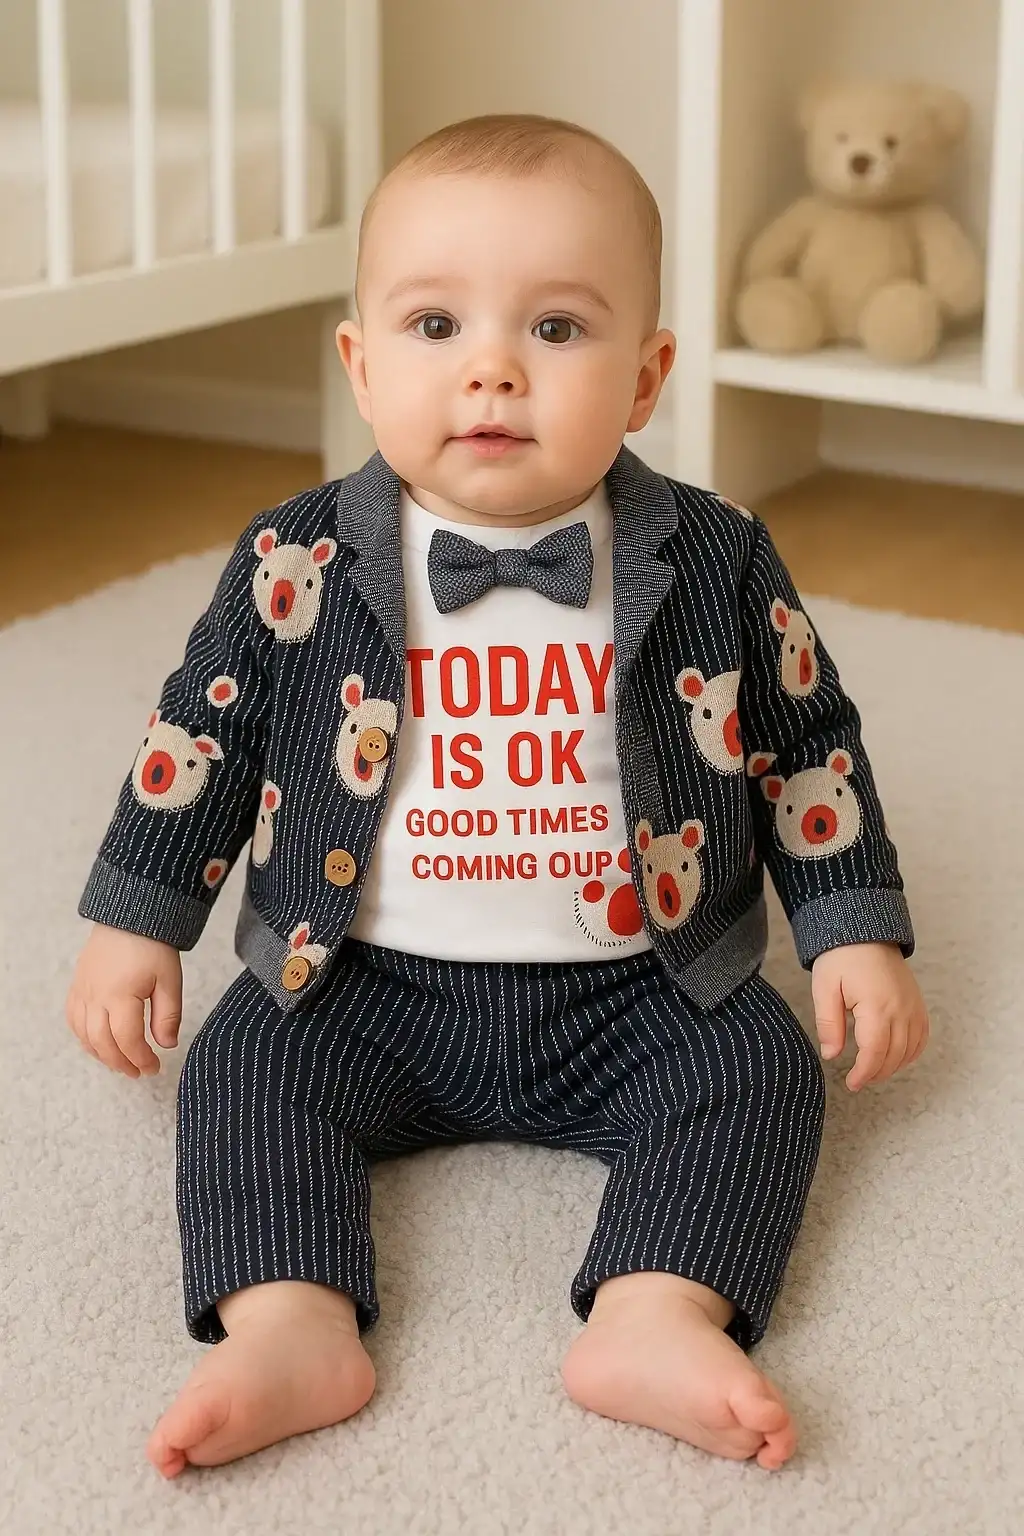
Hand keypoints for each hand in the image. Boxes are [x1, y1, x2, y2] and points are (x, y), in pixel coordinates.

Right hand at [66, 924, 182, 1078]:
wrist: (130, 914)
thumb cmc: (153, 945)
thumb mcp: (170, 980)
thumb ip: (168, 1015)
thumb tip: (167, 1044)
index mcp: (121, 995)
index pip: (128, 1040)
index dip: (141, 1059)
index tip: (154, 1067)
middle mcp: (96, 996)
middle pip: (102, 1043)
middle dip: (121, 1063)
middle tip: (138, 1072)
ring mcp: (82, 991)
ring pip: (84, 1035)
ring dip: (102, 1054)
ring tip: (122, 1063)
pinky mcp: (77, 986)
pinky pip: (74, 1019)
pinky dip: (85, 1037)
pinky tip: (99, 1043)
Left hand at [811, 943, 928, 1092]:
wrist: (865, 931)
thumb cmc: (841, 957)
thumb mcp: (825, 989)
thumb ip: (829, 1023)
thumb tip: (831, 1055)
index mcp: (877, 1006)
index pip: (875, 1053)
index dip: (864, 1073)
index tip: (851, 1084)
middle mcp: (901, 1009)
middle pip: (895, 1055)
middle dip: (876, 1073)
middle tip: (858, 1081)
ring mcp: (913, 1006)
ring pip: (911, 1049)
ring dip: (893, 1066)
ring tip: (872, 1071)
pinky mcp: (918, 1003)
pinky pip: (922, 1036)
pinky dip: (911, 1052)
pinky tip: (895, 1057)